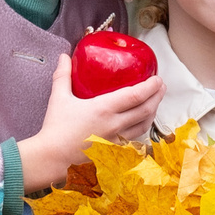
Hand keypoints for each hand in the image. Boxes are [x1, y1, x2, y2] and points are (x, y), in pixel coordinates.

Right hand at [18, 62, 166, 192]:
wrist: (53, 158)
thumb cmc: (56, 128)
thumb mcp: (59, 98)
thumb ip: (63, 75)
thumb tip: (64, 57)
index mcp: (104, 109)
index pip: (136, 95)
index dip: (151, 86)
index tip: (157, 79)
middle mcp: (115, 124)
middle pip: (146, 110)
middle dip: (157, 97)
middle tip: (161, 87)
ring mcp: (117, 140)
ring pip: (144, 126)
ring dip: (152, 113)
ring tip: (154, 103)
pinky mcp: (114, 152)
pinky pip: (135, 139)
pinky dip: (142, 129)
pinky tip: (141, 124)